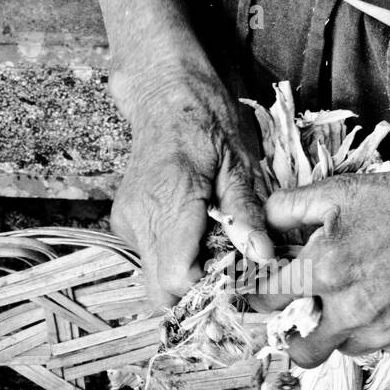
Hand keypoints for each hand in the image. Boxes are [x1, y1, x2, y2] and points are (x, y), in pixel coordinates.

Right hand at [110, 63, 275, 307]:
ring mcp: (128, 223)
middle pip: (162, 291)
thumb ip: (246, 214)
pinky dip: (177, 260)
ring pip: (155, 281)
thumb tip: (262, 256)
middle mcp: (140, 219)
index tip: (238, 280)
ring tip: (217, 249)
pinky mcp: (126, 223)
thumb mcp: (237, 164)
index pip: (177, 278)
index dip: (210, 290)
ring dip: (188, 278)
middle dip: (198, 293)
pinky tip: (198, 236)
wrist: (163, 96)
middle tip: (231, 272)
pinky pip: (152, 260)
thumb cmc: (204, 122)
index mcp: (169, 203)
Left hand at [260, 156, 389, 365]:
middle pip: (302, 350)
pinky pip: (387, 351)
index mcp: (321, 273)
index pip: (266, 300)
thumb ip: (288, 208)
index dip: (261, 297)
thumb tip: (261, 223)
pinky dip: (388, 333)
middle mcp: (347, 313)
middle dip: (299, 337)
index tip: (267, 296)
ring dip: (347, 332)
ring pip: (346, 350)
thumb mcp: (340, 191)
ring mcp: (381, 334)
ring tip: (366, 300)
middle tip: (310, 318)